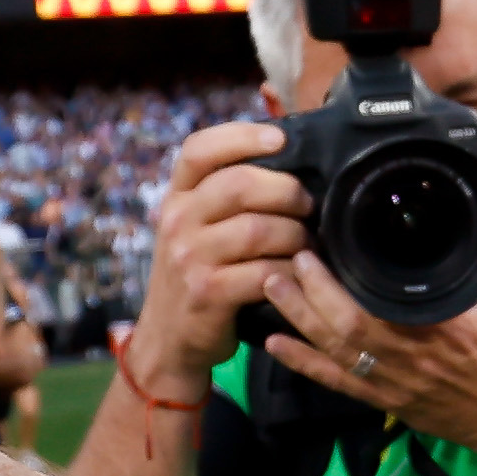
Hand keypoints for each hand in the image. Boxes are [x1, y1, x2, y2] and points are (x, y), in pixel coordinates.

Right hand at [131, 120, 307, 383]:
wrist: (169, 339)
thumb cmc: (196, 274)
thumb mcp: (195, 229)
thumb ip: (223, 195)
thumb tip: (286, 158)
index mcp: (176, 197)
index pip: (199, 149)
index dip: (242, 135)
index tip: (279, 137)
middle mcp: (177, 221)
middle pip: (240, 184)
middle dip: (287, 191)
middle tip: (307, 206)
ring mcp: (190, 257)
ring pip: (259, 229)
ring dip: (296, 235)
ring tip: (307, 244)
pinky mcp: (209, 292)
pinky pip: (265, 271)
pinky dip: (291, 271)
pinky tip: (298, 273)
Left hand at [253, 247, 476, 458]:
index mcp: (443, 328)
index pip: (378, 306)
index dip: (338, 283)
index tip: (317, 249)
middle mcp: (412, 359)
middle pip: (344, 328)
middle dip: (308, 294)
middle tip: (286, 260)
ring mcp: (394, 384)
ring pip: (334, 353)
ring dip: (298, 320)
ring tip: (272, 287)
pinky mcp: (384, 400)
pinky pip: (336, 382)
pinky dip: (302, 364)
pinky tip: (274, 344)